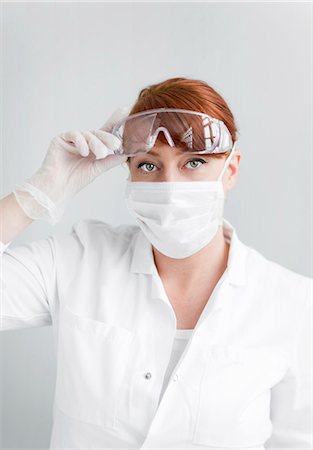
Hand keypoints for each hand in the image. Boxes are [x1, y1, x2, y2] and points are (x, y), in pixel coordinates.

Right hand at [12, 106, 129, 224]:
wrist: (59, 188)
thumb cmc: (76, 180)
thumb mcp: (97, 169)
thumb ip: (109, 161)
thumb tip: (125, 155)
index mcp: (92, 148)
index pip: (105, 132)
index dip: (115, 121)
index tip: (125, 110)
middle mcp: (83, 142)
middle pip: (98, 133)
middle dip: (108, 138)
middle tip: (116, 144)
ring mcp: (72, 140)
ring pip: (88, 134)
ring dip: (96, 143)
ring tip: (100, 154)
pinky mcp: (61, 139)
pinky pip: (74, 134)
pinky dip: (81, 142)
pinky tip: (84, 152)